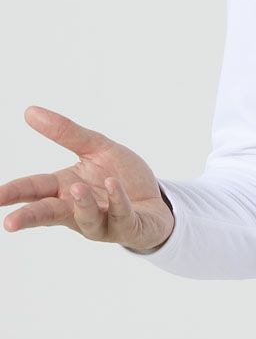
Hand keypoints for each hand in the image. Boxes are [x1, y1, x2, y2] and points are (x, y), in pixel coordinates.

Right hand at [1, 106, 173, 252]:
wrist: (157, 201)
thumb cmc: (122, 178)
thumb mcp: (97, 148)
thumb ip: (67, 133)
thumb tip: (30, 111)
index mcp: (65, 188)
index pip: (35, 189)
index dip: (14, 192)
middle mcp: (78, 209)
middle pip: (49, 213)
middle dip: (30, 217)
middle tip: (10, 222)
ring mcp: (102, 221)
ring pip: (86, 218)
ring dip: (82, 204)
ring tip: (77, 187)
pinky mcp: (127, 226)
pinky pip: (120, 215)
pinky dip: (117, 200)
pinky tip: (113, 185)